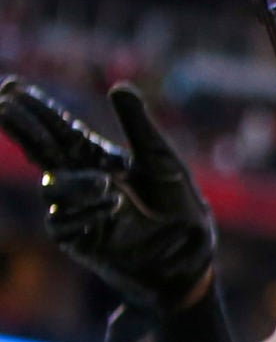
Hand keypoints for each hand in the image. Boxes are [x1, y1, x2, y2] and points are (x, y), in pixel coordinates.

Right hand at [0, 80, 214, 341]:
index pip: (60, 130)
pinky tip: (109, 208)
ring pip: (52, 188)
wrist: (190, 254)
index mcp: (99, 159)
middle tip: (3, 104)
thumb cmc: (179, 206)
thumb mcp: (161, 162)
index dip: (37, 110)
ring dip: (75, 184)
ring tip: (108, 186)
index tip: (11, 87)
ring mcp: (77, 210)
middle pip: (41, 151)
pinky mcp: (79, 240)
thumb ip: (139, 127)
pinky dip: (83, 212)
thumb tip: (119, 87)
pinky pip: (62, 222)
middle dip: (22, 128)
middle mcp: (82, 181)